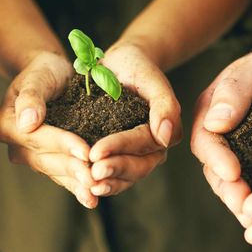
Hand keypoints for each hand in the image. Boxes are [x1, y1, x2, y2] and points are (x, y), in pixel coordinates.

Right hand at [0, 52, 98, 207]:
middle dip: (73, 168)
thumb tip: (27, 122)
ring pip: (55, 172)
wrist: (52, 76)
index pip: (37, 138)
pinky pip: (62, 178)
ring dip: (76, 183)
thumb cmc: (45, 71)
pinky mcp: (48, 164)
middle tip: (96, 176)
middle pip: (46, 159)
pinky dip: (77, 188)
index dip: (62, 144)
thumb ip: (32, 96)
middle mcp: (16, 146)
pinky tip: (92, 199)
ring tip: (96, 192)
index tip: (86, 150)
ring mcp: (31, 157)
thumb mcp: (39, 74)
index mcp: (7, 125)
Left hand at [84, 42, 178, 197]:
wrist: (120, 65)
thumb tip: (167, 136)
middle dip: (114, 170)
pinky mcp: (118, 157)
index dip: (119, 149)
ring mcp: (135, 156)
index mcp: (164, 131)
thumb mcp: (152, 79)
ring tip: (87, 185)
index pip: (142, 144)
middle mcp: (153, 149)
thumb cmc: (138, 67)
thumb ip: (165, 105)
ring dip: (108, 183)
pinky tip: (84, 187)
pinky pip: (112, 176)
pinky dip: (100, 182)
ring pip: (125, 177)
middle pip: (137, 167)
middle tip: (91, 172)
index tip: (96, 152)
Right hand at [190, 42, 251, 241]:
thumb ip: (236, 90)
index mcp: (213, 114)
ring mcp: (247, 155)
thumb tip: (214, 122)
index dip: (216, 161)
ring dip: (250, 208)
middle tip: (247, 208)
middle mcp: (225, 139)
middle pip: (219, 174)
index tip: (232, 175)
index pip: (206, 143)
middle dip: (231, 194)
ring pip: (241, 188)